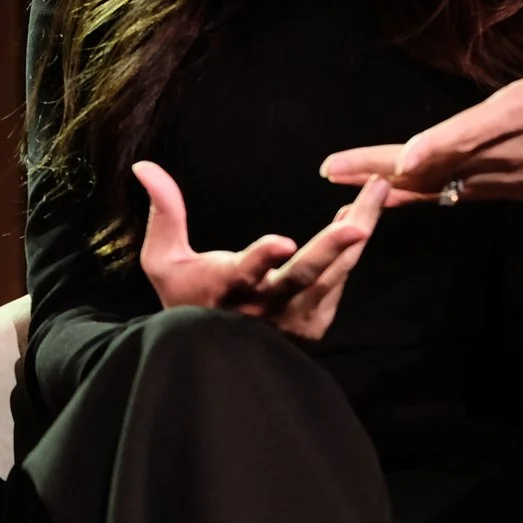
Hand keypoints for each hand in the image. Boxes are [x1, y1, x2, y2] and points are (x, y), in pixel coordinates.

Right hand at [134, 160, 387, 340]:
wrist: (212, 357)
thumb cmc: (185, 300)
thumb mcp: (163, 259)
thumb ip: (164, 212)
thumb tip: (145, 166)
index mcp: (226, 289)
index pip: (245, 273)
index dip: (263, 257)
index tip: (283, 241)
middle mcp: (264, 308)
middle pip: (303, 278)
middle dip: (332, 248)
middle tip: (359, 221)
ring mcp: (294, 321)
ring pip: (333, 276)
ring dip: (356, 233)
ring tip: (377, 194)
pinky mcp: (314, 325)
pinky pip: (338, 284)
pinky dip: (350, 252)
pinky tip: (358, 220)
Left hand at [320, 0, 522, 211]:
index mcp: (520, 118)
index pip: (468, 136)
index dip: (434, 149)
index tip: (401, 162)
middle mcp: (502, 153)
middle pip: (433, 164)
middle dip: (380, 166)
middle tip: (330, 167)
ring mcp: (501, 177)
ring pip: (435, 183)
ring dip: (388, 183)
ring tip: (340, 181)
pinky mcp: (504, 190)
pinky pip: (451, 194)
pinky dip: (416, 195)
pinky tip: (384, 199)